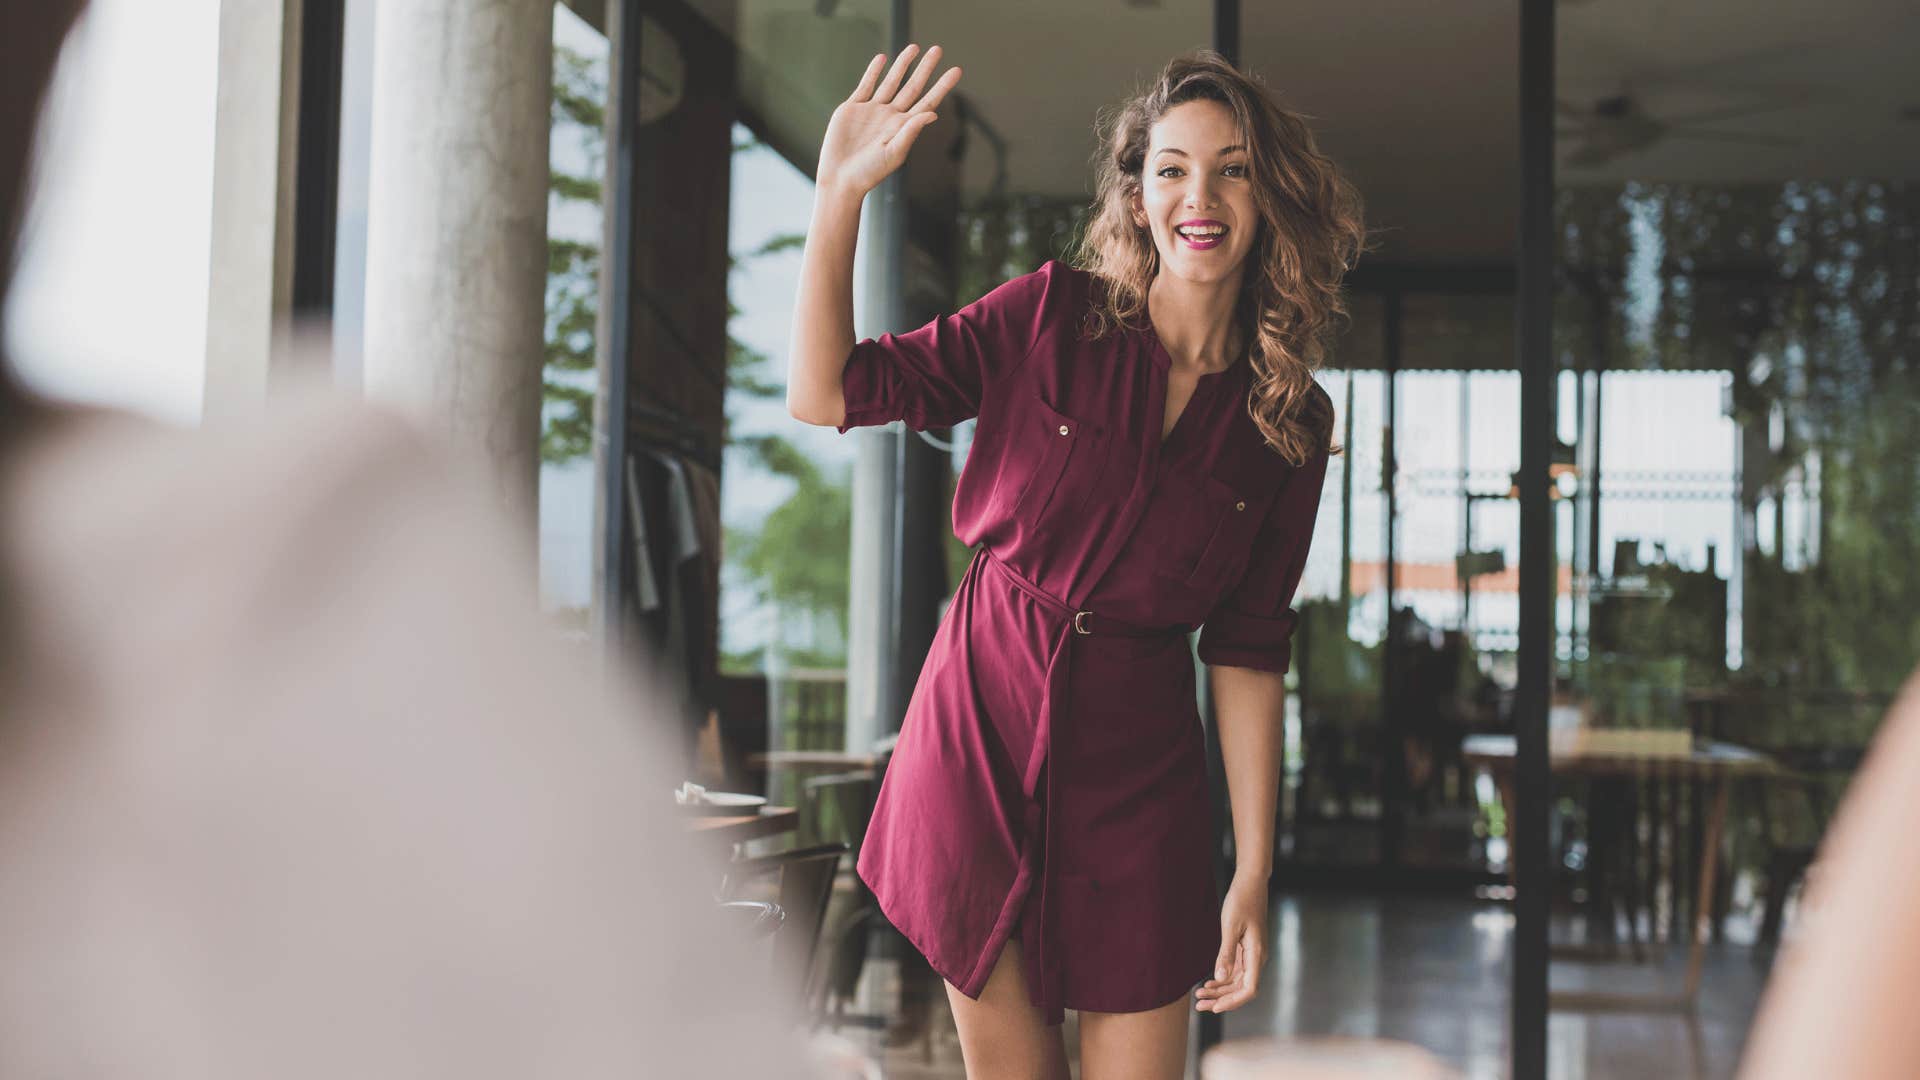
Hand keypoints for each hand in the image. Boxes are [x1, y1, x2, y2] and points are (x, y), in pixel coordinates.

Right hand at [817, 44, 960, 197]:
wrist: (840, 177)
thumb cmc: (869, 172)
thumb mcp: (894, 152)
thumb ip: (911, 131)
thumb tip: (932, 115)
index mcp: (904, 128)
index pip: (928, 102)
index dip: (942, 86)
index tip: (956, 71)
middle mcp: (891, 117)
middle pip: (913, 87)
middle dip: (925, 68)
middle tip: (938, 50)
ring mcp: (872, 111)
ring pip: (891, 82)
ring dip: (902, 65)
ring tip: (914, 47)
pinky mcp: (853, 108)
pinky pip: (866, 85)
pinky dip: (874, 72)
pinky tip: (882, 59)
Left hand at [1194, 874, 1266, 1013]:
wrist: (1251, 883)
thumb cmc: (1241, 901)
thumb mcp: (1230, 927)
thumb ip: (1226, 954)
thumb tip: (1220, 978)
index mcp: (1257, 955)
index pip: (1249, 989)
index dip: (1233, 1001)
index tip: (1215, 1007)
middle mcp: (1257, 958)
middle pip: (1241, 989)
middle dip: (1221, 999)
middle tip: (1199, 1006)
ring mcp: (1253, 955)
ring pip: (1237, 981)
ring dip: (1220, 990)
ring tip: (1199, 996)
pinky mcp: (1247, 949)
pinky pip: (1236, 970)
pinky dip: (1222, 979)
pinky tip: (1208, 982)